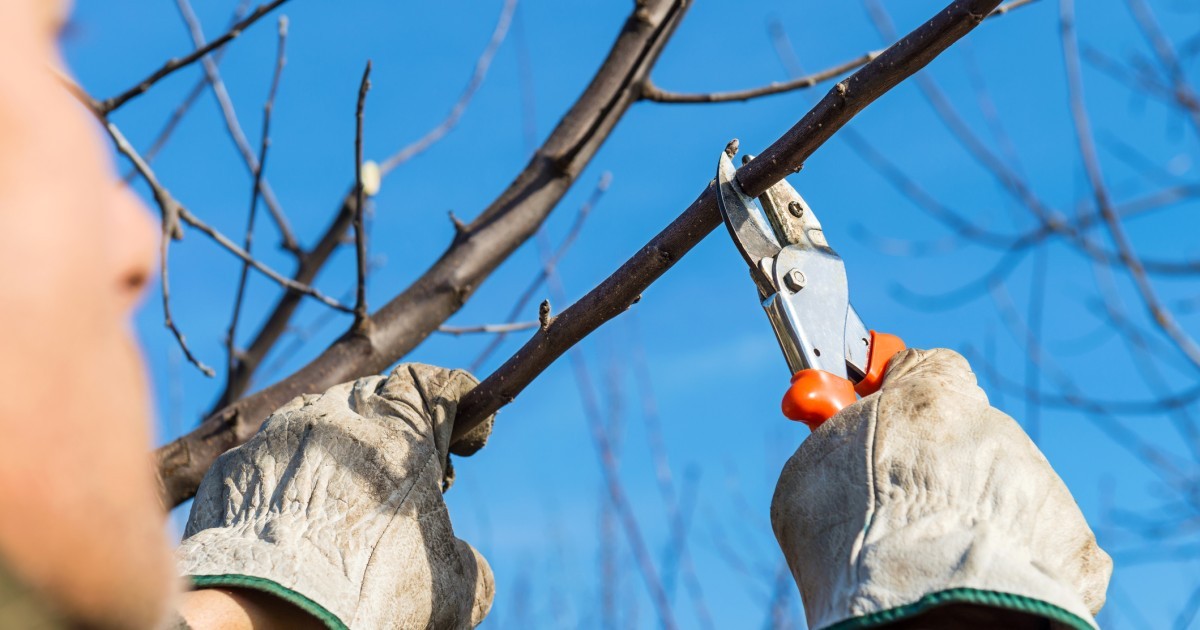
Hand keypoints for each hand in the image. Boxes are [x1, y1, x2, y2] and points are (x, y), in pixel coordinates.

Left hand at [176, 363, 494, 628]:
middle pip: (375, 393)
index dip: (459, 404)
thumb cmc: (367, 597)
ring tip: (343, 498)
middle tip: (407, 478)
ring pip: (316, 416)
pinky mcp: (230, 466)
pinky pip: (267, 456)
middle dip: (396, 428)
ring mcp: (275, 435)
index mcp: (401, 432)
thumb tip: (461, 562)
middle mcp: (336, 416)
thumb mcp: (452, 588)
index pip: (435, 383)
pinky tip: (290, 524)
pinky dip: (285, 479)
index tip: (467, 442)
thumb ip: (464, 555)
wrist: (261, 620)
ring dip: (337, 446)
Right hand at [771, 348, 1110, 629]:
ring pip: (1003, 489)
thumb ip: (834, 441)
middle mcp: (996, 427)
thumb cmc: (853, 536)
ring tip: (929, 557)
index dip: (900, 393)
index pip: (927, 367)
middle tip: (897, 506)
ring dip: (973, 514)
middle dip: (938, 464)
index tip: (877, 411)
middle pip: (966, 435)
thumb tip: (833, 437)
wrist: (921, 610)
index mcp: (933, 394)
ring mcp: (1041, 484)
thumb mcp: (812, 470)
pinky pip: (1043, 543)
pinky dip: (1016, 560)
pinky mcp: (1073, 544)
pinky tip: (978, 580)